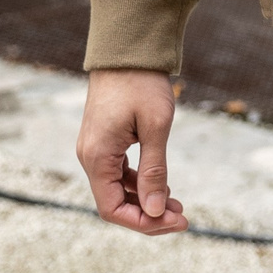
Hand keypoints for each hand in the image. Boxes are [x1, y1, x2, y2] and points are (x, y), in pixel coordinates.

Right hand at [76, 68, 189, 234]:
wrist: (127, 50)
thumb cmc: (142, 84)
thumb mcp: (156, 127)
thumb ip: (154, 171)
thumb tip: (156, 210)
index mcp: (97, 157)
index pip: (113, 209)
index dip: (144, 222)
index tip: (176, 221)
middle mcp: (90, 158)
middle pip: (115, 203)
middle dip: (149, 215)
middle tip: (183, 217)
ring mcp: (95, 150)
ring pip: (118, 190)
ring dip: (146, 201)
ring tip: (178, 206)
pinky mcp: (104, 142)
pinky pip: (119, 174)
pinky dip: (140, 184)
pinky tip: (163, 186)